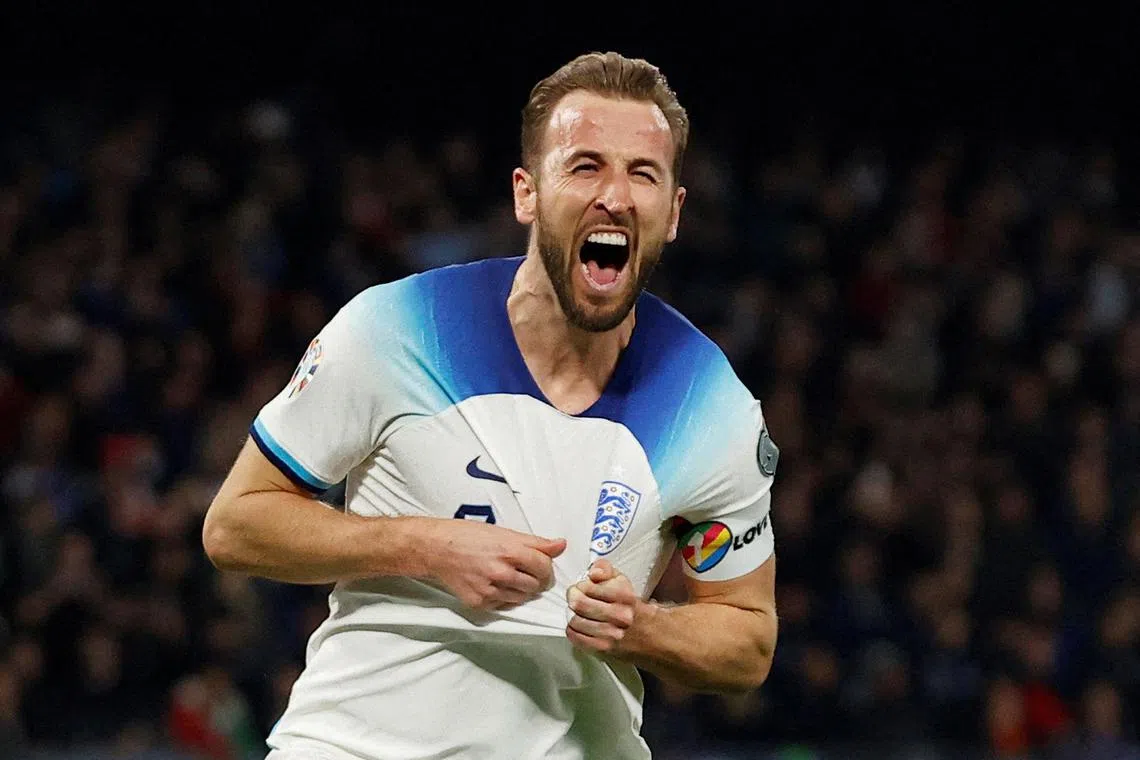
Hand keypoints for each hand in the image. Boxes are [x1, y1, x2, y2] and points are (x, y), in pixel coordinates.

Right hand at [424, 519, 565, 611]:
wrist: (437, 549)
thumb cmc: (468, 536)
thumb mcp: (504, 533)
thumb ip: (535, 542)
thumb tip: (561, 545)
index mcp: (509, 551)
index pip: (544, 567)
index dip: (548, 568)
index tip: (543, 567)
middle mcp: (501, 572)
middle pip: (536, 586)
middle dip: (537, 580)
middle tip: (528, 573)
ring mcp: (490, 590)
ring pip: (522, 598)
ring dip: (523, 590)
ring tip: (511, 577)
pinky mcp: (479, 603)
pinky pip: (504, 605)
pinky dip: (505, 597)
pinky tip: (496, 584)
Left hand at [566, 559, 638, 653]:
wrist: (651, 635)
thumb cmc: (631, 605)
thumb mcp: (622, 580)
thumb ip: (605, 569)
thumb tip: (593, 573)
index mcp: (624, 596)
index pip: (587, 588)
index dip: (580, 585)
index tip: (582, 586)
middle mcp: (619, 616)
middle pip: (579, 604)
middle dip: (573, 597)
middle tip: (575, 596)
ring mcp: (612, 634)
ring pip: (575, 621)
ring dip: (571, 613)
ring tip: (577, 611)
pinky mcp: (604, 648)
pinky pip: (576, 637)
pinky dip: (572, 629)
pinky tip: (577, 625)